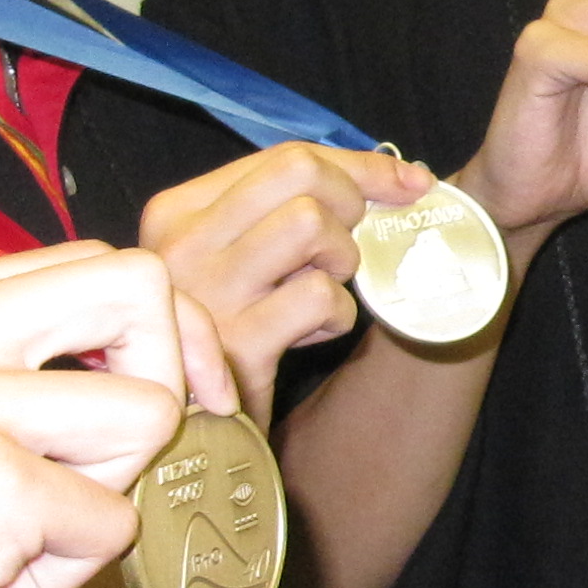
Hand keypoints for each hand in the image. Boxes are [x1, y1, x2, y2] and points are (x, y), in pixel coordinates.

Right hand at [0, 243, 226, 587]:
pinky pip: (114, 520)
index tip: (165, 405)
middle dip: (170, 382)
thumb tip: (148, 360)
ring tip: (10, 545)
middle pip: (137, 290)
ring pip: (147, 413)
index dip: (155, 337)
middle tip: (117, 468)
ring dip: (105, 498)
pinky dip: (69, 572)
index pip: (91, 265)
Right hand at [141, 141, 427, 413]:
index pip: (280, 157)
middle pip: (298, 173)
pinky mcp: (238, 345)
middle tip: (353, 244)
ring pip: (310, 224)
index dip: (358, 166)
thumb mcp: (237, 259)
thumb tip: (402, 174)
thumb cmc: (229, 334)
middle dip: (352, 200)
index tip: (410, 182)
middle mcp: (181, 245)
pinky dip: (337, 315)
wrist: (193, 430)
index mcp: (177, 213)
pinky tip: (313, 333)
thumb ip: (288, 210)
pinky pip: (319, 296)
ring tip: (322, 290)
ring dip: (341, 259)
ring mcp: (206, 294)